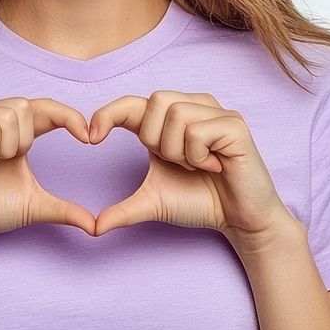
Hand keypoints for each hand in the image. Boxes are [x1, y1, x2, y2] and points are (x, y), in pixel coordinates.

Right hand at [0, 97, 96, 264]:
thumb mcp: (34, 205)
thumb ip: (64, 209)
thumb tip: (95, 227)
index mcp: (8, 127)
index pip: (43, 106)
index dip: (67, 115)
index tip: (89, 137)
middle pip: (25, 107)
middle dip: (24, 142)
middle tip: (3, 164)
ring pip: (7, 116)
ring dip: (4, 150)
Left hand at [88, 90, 296, 248]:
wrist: (238, 220)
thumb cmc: (200, 202)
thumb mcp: (153, 203)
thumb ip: (123, 210)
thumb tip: (94, 227)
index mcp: (169, 119)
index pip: (132, 102)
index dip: (108, 113)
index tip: (91, 138)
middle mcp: (193, 107)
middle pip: (153, 102)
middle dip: (154, 140)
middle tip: (177, 164)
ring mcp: (216, 113)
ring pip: (175, 114)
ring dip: (178, 151)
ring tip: (197, 166)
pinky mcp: (234, 125)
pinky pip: (198, 131)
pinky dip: (198, 156)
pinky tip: (214, 166)